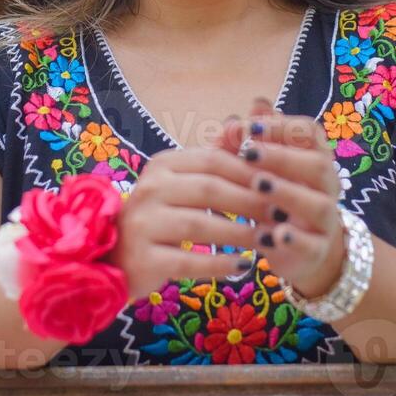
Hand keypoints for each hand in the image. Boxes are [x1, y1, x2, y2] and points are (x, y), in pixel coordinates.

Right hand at [106, 147, 267, 300]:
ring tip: (269, 240)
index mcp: (162, 165)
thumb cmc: (158, 218)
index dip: (250, 171)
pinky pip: (188, 260)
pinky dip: (219, 262)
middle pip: (210, 189)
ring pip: (200, 223)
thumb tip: (247, 130)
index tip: (280, 184)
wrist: (114, 258)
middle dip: (251, 201)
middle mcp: (149, 189)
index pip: (213, 160)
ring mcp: (142, 224)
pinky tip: (243, 265)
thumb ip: (213, 162)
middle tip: (282, 214)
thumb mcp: (180, 184)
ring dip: (240, 233)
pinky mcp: (143, 258)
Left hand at [208, 101, 348, 300]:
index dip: (283, 126)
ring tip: (259, 186)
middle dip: (283, 157)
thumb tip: (229, 122)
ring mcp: (325, 219)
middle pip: (318, 165)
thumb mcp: (260, 170)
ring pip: (318, 204)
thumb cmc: (275, 197)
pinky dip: (294, 239)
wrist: (301, 250)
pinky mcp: (317, 250)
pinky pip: (312, 245)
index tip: (251, 126)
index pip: (309, 132)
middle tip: (249, 153)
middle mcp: (326, 186)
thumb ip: (244, 144)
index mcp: (314, 157)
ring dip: (288, 193)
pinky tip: (274, 234)